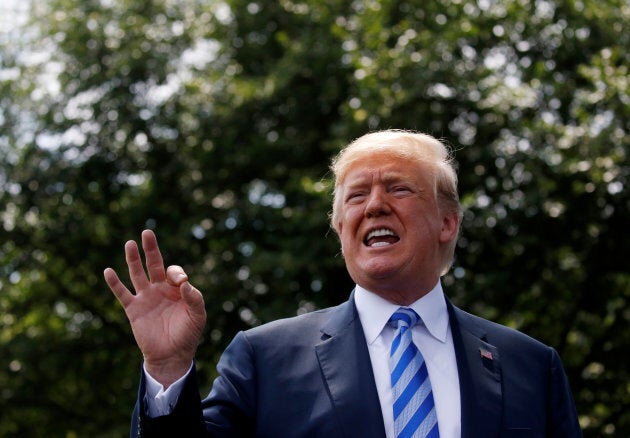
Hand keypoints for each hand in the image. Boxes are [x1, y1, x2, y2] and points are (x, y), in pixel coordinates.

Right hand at [104, 229, 206, 386]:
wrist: (172, 356)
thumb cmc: (188, 334)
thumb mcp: (197, 315)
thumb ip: (194, 298)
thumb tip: (184, 282)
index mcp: (177, 289)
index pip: (174, 272)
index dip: (176, 273)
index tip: (180, 282)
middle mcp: (160, 290)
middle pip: (154, 264)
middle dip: (151, 249)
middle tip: (147, 232)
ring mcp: (146, 298)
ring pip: (137, 274)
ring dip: (133, 259)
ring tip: (130, 243)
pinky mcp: (133, 309)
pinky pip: (122, 294)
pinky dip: (115, 283)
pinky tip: (108, 271)